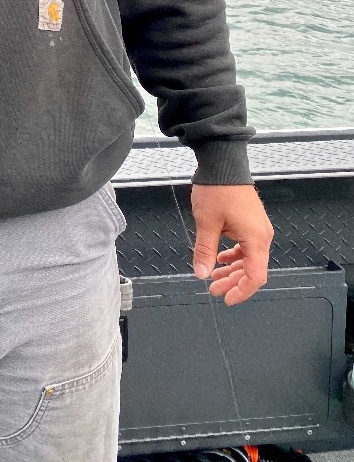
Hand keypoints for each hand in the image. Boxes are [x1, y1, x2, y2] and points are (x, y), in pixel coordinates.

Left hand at [190, 184, 272, 304]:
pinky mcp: (250, 221)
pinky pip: (246, 245)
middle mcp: (261, 235)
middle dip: (233, 282)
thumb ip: (205, 251)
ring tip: (213, 276)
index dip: (242, 291)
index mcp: (256, 238)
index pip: (255, 276)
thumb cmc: (218, 189)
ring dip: (232, 269)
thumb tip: (201, 273)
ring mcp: (257, 228)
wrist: (224, 163)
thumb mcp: (207, 223)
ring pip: (248, 258)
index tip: (226, 298)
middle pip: (252, 269)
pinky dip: (234, 255)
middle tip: (213, 289)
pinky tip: (220, 258)